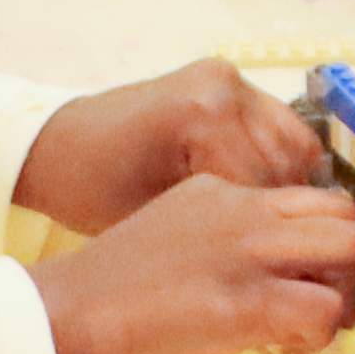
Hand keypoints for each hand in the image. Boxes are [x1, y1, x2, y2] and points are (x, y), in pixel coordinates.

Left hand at [20, 62, 328, 240]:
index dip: (273, 238)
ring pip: (295, 146)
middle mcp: (223, 87)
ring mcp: (229, 79)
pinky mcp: (232, 82)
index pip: (263, 186)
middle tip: (285, 261)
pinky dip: (282, 164)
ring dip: (290, 190)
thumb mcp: (152, 219)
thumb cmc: (92, 191)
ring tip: (275, 233)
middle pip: (287, 164)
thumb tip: (279, 264)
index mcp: (200, 116)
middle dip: (285, 215)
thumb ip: (218, 231)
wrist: (59, 144)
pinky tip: (266, 200)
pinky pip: (281, 129)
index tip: (280, 274)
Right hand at [32, 174, 354, 353]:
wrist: (62, 317)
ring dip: (342, 291)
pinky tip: (292, 344)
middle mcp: (242, 212)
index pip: (307, 196)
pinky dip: (322, 332)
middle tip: (326, 299)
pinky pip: (323, 310)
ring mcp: (247, 254)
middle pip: (342, 215)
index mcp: (220, 190)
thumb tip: (266, 273)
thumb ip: (221, 239)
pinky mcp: (245, 303)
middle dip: (347, 261)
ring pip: (347, 249)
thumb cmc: (108, 291)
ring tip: (312, 323)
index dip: (322, 238)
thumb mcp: (173, 236)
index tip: (312, 272)